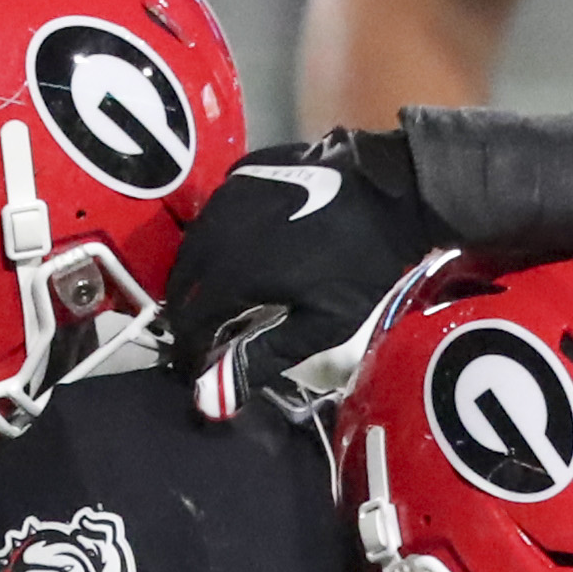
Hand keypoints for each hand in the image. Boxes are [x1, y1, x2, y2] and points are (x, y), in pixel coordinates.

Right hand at [163, 129, 441, 418]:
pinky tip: (233, 255)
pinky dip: (213, 242)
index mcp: (231, 274)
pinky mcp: (241, 174)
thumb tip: (209, 397)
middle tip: (201, 337)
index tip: (196, 370)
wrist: (389, 190)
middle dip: (187, 314)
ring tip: (214, 300)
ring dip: (196, 277)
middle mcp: (216, 233)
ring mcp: (226, 197)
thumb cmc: (358, 267)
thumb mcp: (319, 325)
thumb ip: (261, 357)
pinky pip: (211, 215)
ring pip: (192, 245)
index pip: (190, 321)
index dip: (189, 350)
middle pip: (183, 282)